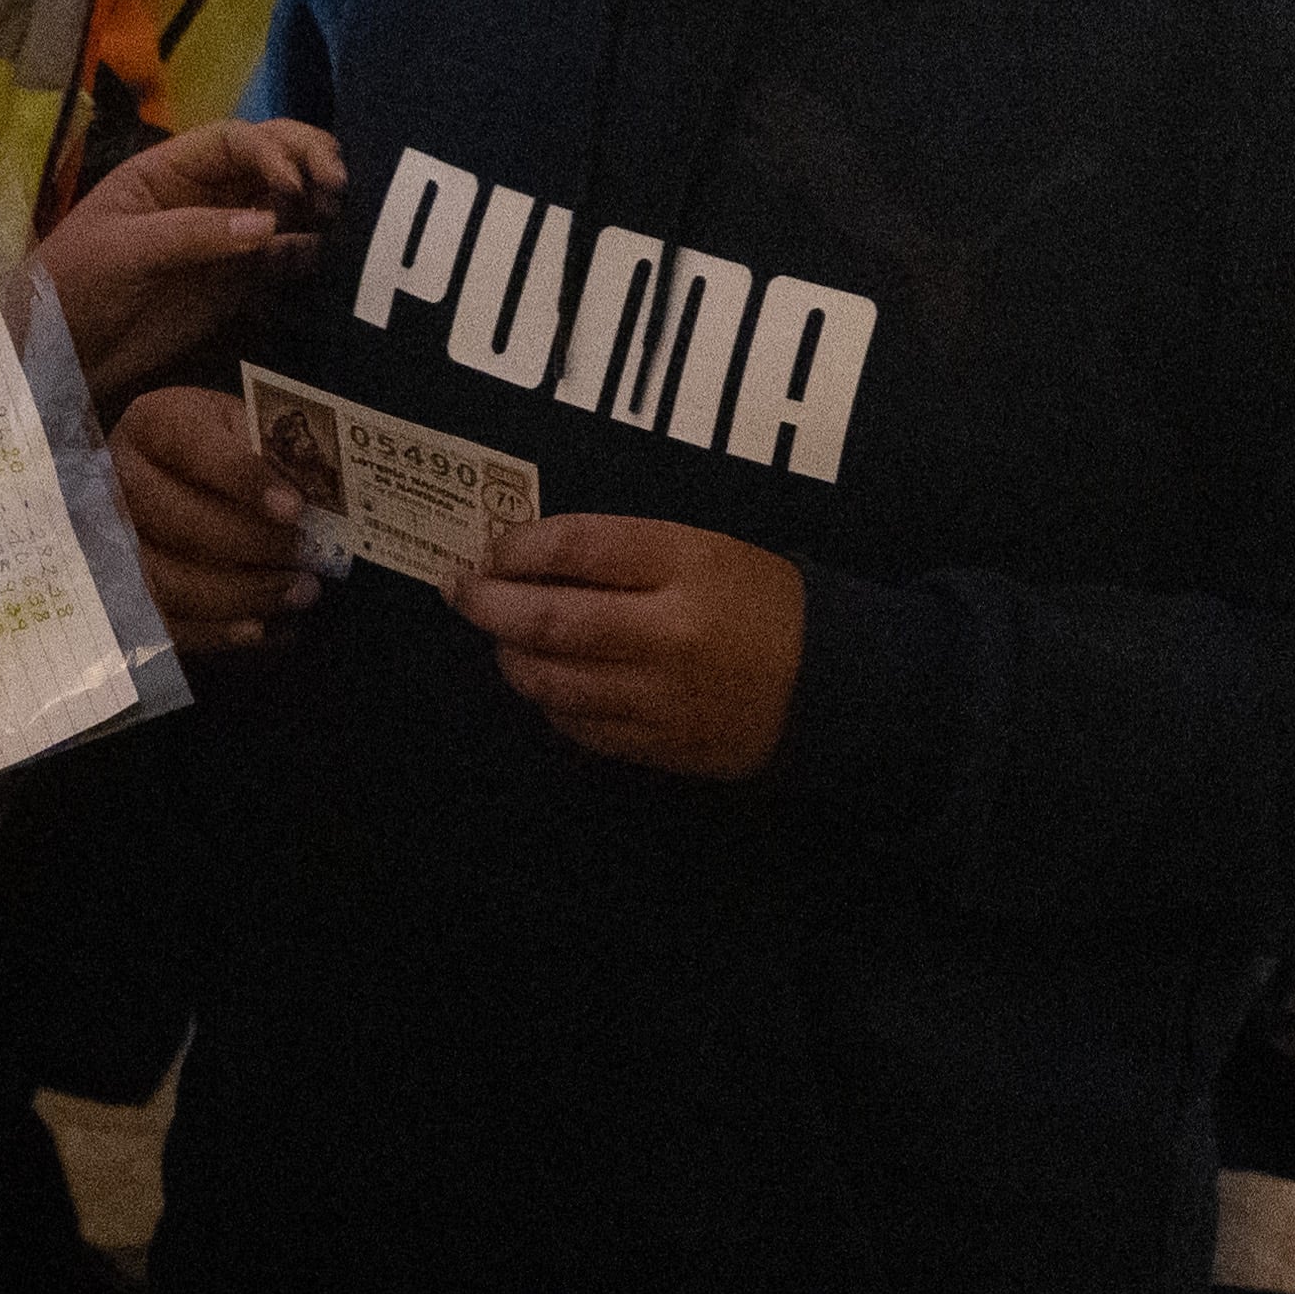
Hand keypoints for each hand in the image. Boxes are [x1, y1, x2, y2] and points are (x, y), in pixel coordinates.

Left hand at [28, 119, 349, 404]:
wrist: (59, 355)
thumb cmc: (73, 286)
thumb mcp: (124, 250)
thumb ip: (194, 233)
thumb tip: (270, 224)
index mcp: (168, 171)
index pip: (234, 141)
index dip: (271, 150)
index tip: (294, 183)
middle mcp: (205, 195)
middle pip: (271, 158)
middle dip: (309, 161)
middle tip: (338, 186)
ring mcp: (225, 237)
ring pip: (287, 203)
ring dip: (318, 203)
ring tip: (341, 218)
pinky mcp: (237, 281)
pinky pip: (284, 256)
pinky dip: (310, 251)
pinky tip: (327, 256)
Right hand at [113, 382, 329, 655]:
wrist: (169, 471)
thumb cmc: (220, 448)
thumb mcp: (243, 427)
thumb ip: (272, 452)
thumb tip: (320, 498)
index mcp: (154, 424)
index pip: (194, 448)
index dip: (243, 479)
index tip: (294, 509)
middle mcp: (118, 479)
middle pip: (175, 519)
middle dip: (249, 544)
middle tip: (307, 559)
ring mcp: (111, 538)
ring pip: (165, 579)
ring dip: (238, 594)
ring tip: (297, 594)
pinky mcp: (121, 589)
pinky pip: (161, 623)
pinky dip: (214, 633)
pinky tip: (260, 630)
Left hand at [446, 515, 806, 778]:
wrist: (834, 683)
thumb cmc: (760, 602)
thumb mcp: (703, 549)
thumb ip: (622, 552)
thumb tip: (530, 559)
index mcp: (685, 566)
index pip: (575, 547)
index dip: (517, 547)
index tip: (492, 549)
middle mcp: (668, 633)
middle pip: (548, 621)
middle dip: (488, 605)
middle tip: (460, 591)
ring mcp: (661, 697)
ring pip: (553, 682)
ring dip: (511, 657)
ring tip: (503, 638)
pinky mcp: (661, 746)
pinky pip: (580, 727)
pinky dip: (551, 702)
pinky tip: (549, 683)